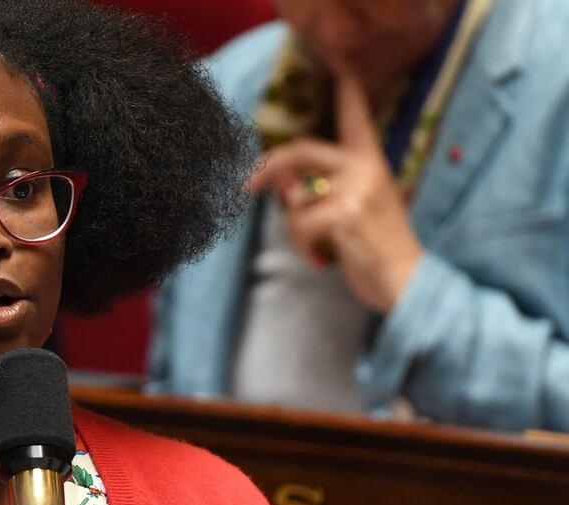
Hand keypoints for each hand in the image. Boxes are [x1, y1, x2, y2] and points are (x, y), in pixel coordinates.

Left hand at [248, 70, 422, 312]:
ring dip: (296, 230)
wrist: (407, 282)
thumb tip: (280, 182)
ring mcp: (356, 189)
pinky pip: (300, 224)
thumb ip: (320, 190)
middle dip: (269, 166)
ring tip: (317, 246)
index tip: (340, 68)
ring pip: (296, 199)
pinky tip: (323, 260)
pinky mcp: (346, 213)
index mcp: (371, 163)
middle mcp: (365, 168)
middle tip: (250, 184)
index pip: (357, 119)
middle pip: (301, 151)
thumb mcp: (351, 210)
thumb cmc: (376, 248)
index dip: (348, 93)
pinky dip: (304, 246)